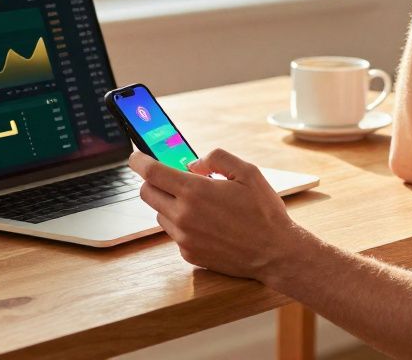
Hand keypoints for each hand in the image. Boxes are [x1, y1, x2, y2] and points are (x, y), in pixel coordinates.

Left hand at [128, 149, 303, 280]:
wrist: (275, 253)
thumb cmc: (264, 212)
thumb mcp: (247, 172)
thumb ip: (217, 158)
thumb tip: (194, 163)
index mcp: (195, 191)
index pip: (152, 172)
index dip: (139, 161)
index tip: (136, 157)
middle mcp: (184, 215)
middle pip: (146, 193)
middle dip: (153, 182)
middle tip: (170, 178)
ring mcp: (184, 238)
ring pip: (160, 214)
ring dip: (170, 204)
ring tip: (199, 204)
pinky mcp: (188, 254)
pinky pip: (174, 234)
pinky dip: (183, 225)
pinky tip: (208, 224)